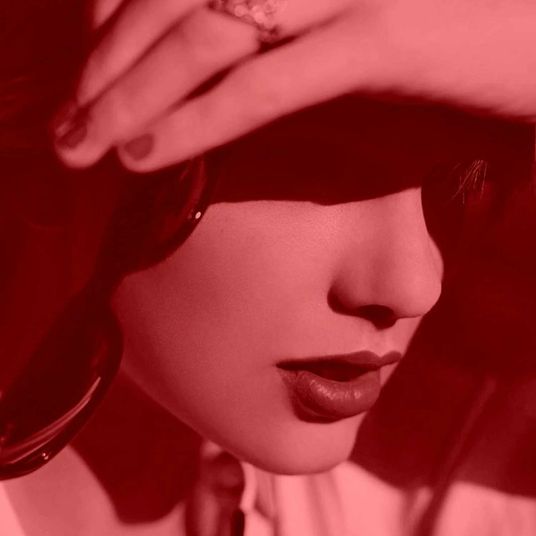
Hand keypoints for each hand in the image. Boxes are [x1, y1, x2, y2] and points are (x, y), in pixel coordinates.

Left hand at [53, 0, 535, 171]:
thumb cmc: (463, 27)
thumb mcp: (359, 18)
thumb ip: (291, 28)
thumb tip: (232, 62)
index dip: (118, 23)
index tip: (88, 81)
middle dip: (105, 67)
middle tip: (62, 127)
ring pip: (207, 36)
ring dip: (130, 97)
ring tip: (78, 148)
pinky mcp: (383, 35)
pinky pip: (265, 83)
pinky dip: (199, 119)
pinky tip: (141, 154)